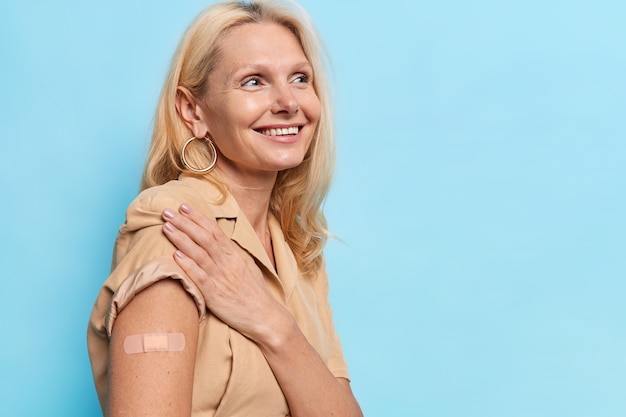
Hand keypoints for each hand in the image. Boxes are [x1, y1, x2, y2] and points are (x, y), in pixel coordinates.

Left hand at [161, 204, 286, 343]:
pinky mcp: (215, 295)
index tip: (184, 207)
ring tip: (167, 227)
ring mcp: (221, 278)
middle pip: (204, 237)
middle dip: (185, 223)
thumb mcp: (247, 267)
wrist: (264, 316)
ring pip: (199, 253)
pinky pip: (200, 277)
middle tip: (167, 211)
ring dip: (182, 239)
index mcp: (235, 255)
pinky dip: (188, 265)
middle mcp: (228, 263)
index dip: (198, 218)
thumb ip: (232, 255)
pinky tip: (176, 255)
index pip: (215, 231)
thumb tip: (219, 243)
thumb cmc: (254, 293)